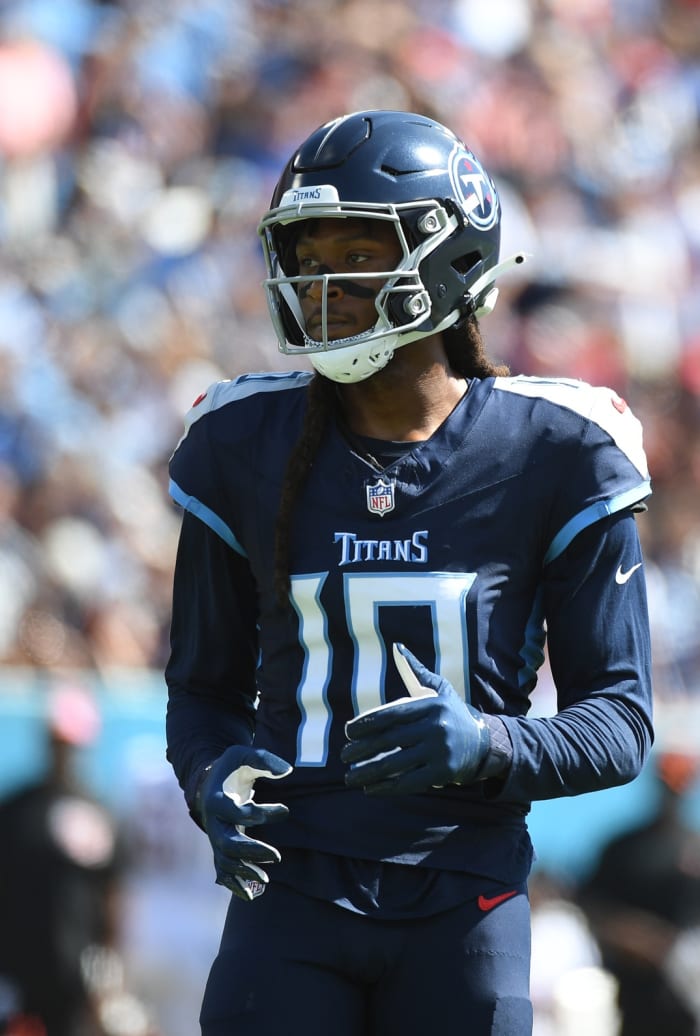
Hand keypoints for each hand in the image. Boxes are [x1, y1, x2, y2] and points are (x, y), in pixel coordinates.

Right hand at [197, 745, 291, 900]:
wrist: (210, 783)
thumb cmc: (232, 768)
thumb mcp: (244, 755)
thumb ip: (265, 760)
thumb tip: (288, 771)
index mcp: (216, 800)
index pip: (235, 812)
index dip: (258, 814)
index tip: (283, 810)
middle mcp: (212, 823)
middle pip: (227, 844)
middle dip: (251, 851)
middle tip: (277, 856)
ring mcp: (215, 838)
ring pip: (225, 862)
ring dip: (245, 872)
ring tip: (267, 880)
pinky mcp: (220, 848)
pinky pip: (223, 872)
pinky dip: (234, 885)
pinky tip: (251, 896)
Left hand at [342, 643, 489, 794]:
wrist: (485, 743)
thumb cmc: (453, 714)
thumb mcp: (439, 689)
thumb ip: (416, 671)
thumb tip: (398, 648)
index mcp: (431, 705)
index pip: (391, 714)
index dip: (366, 723)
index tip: (348, 732)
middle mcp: (436, 727)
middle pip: (389, 740)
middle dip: (362, 749)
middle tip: (343, 755)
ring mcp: (440, 751)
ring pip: (395, 763)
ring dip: (368, 772)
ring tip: (350, 777)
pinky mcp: (443, 773)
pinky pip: (408, 782)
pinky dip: (386, 787)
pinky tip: (370, 789)